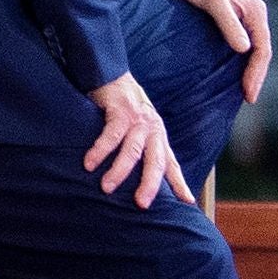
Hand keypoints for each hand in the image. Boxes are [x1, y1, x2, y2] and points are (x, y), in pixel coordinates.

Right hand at [82, 73, 187, 208]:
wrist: (112, 74)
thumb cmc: (123, 105)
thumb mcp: (139, 126)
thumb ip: (142, 147)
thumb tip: (139, 174)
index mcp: (158, 136)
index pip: (171, 164)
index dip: (179, 183)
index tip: (187, 202)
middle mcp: (152, 130)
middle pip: (155, 162)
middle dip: (150, 184)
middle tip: (141, 204)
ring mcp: (138, 121)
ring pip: (132, 151)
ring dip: (119, 171)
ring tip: (106, 188)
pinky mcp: (121, 112)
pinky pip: (110, 136)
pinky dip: (99, 151)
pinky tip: (89, 164)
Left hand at [167, 0, 274, 102]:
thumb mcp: (214, 2)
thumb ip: (229, 24)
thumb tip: (244, 49)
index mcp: (256, 12)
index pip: (262, 49)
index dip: (257, 72)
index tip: (249, 92)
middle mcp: (253, 18)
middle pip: (260, 53)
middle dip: (255, 76)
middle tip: (248, 98)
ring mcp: (243, 22)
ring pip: (251, 52)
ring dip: (248, 72)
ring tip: (242, 93)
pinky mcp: (230, 25)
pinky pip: (239, 49)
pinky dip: (238, 64)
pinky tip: (230, 77)